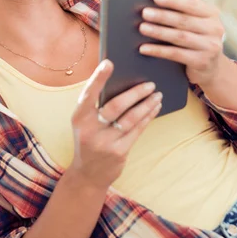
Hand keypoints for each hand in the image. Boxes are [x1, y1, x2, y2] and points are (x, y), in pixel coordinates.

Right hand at [69, 60, 161, 190]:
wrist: (88, 174)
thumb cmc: (89, 139)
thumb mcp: (85, 123)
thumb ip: (96, 106)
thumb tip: (121, 81)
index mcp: (79, 117)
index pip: (88, 94)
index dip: (98, 78)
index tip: (109, 62)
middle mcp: (90, 129)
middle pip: (116, 106)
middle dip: (135, 93)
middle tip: (150, 83)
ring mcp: (105, 142)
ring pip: (131, 118)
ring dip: (146, 105)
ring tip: (157, 94)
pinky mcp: (119, 152)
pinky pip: (137, 130)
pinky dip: (148, 117)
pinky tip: (155, 108)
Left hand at [138, 0, 225, 87]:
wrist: (211, 67)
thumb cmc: (195, 38)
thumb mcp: (195, 24)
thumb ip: (181, 13)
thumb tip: (152, 4)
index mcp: (212, 14)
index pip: (192, 4)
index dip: (174, 0)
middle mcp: (215, 29)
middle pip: (184, 20)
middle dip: (162, 16)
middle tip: (144, 13)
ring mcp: (210, 46)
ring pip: (179, 37)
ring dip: (158, 32)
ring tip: (142, 28)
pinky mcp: (202, 62)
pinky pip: (176, 54)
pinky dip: (158, 50)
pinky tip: (144, 48)